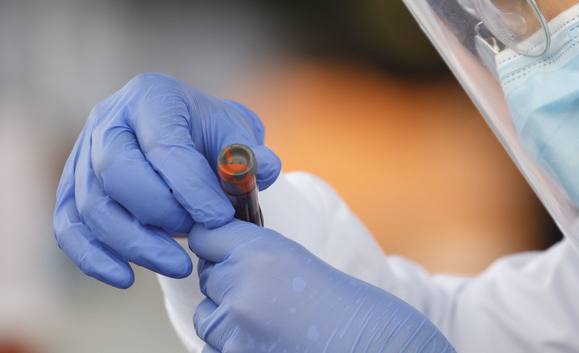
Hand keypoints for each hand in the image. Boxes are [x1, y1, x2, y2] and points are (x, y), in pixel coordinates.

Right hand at [53, 72, 280, 287]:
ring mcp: (82, 154)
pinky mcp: (72, 190)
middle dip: (159, 212)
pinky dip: (93, 258)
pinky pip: (68, 228)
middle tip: (198, 234)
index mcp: (151, 96)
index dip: (191, 185)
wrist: (187, 140)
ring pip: (92, 205)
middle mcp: (108, 119)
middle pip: (115, 170)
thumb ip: (248, 151)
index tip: (220, 218)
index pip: (163, 143)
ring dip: (134, 243)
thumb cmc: (211, 136)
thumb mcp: (237, 132)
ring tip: (178, 264)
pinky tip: (126, 278)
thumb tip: (262, 166)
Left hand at [189, 222, 454, 352]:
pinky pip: (215, 350)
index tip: (223, 250)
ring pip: (207, 319)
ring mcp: (235, 333)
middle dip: (228, 286)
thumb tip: (215, 255)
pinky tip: (271, 344)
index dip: (216, 245)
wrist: (372, 347)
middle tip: (269, 296)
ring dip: (228, 321)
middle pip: (208, 279)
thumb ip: (256, 255)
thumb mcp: (299, 261)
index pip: (206, 237)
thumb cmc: (344, 306)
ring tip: (273, 324)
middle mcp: (242, 289)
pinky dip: (235, 348)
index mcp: (260, 254)